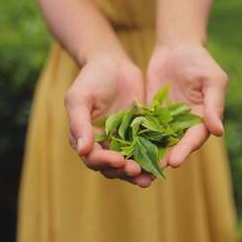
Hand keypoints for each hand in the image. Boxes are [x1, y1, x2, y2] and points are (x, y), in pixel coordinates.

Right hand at [66, 57, 153, 187]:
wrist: (113, 63)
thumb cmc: (91, 78)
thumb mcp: (80, 98)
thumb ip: (79, 123)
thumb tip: (82, 150)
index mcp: (85, 138)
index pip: (93, 158)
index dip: (105, 161)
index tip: (119, 160)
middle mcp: (103, 144)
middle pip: (111, 167)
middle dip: (123, 171)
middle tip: (137, 171)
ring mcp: (122, 141)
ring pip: (129, 164)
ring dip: (138, 173)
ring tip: (149, 177)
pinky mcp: (139, 135)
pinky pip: (145, 151)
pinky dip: (151, 159)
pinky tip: (162, 162)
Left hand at [146, 44, 227, 167]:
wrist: (177, 48)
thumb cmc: (200, 61)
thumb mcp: (212, 80)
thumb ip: (214, 105)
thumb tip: (218, 132)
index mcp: (202, 121)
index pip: (193, 140)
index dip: (184, 151)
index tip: (174, 162)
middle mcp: (184, 126)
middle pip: (174, 147)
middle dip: (163, 159)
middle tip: (151, 171)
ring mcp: (165, 123)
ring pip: (157, 143)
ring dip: (147, 155)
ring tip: (135, 168)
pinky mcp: (149, 116)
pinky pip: (141, 130)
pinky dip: (134, 140)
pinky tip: (122, 149)